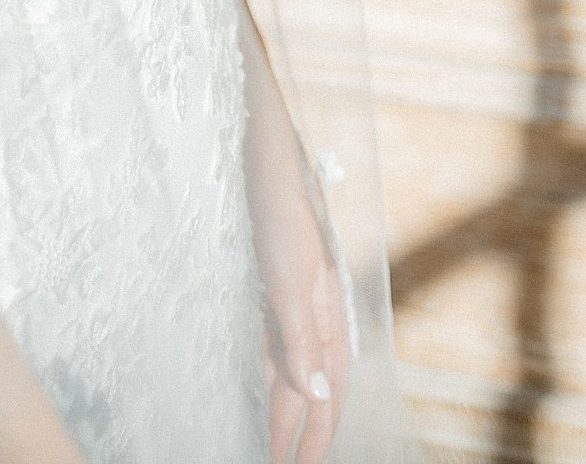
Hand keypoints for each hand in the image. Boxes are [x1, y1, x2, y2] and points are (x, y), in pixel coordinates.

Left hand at [247, 108, 349, 463]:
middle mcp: (313, 308)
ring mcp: (292, 295)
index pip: (324, 392)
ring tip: (277, 440)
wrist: (260, 151)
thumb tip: (314, 392)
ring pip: (293, 367)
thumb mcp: (291, 272)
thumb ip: (300, 334)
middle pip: (311, 386)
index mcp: (325, 311)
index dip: (312, 434)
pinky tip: (264, 381)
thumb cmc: (277, 206)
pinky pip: (275, 341)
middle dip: (302, 431)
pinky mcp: (270, 281)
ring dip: (287, 406)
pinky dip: (273, 372)